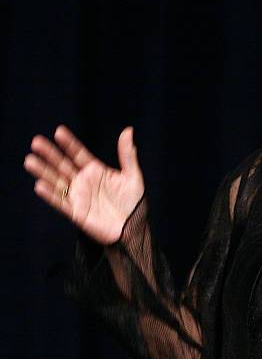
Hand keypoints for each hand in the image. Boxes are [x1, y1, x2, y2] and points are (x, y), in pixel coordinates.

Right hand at [24, 125, 144, 244]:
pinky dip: (50, 195)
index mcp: (96, 171)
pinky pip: (60, 202)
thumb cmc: (134, 203)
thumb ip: (127, 154)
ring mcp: (78, 196)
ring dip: (43, 172)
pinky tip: (39, 185)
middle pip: (63, 165)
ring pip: (57, 181)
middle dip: (50, 154)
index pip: (78, 154)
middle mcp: (83, 182)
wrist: (133, 228)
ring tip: (30, 160)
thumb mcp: (133, 176)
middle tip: (36, 142)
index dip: (69, 143)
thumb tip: (128, 130)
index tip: (59, 131)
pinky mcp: (76, 212)